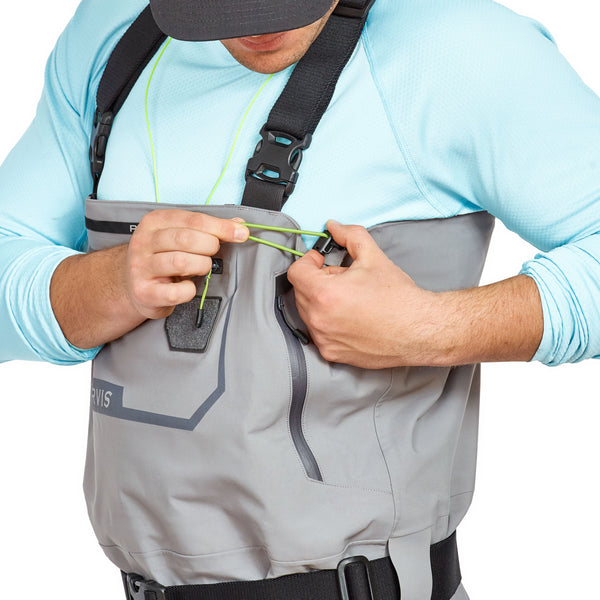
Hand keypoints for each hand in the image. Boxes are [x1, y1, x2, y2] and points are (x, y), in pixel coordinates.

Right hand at [126, 209, 248, 319]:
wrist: (134, 284)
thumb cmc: (162, 257)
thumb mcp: (180, 236)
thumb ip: (209, 228)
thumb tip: (238, 224)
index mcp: (155, 222)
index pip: (193, 219)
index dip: (221, 227)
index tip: (241, 233)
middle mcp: (144, 242)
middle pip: (186, 239)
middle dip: (210, 246)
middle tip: (213, 253)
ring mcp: (141, 267)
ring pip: (181, 262)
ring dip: (201, 265)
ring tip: (201, 267)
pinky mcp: (144, 292)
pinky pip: (176, 292)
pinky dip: (189, 290)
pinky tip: (188, 286)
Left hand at [287, 220, 436, 368]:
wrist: (419, 331)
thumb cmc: (399, 298)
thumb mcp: (373, 256)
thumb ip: (350, 235)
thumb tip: (334, 227)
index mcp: (324, 294)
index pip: (296, 272)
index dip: (308, 261)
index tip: (321, 261)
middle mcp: (319, 319)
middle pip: (301, 291)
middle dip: (317, 280)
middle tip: (342, 279)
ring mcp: (324, 338)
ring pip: (308, 312)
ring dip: (321, 301)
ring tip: (349, 299)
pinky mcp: (331, 353)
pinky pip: (318, 332)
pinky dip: (328, 322)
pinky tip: (351, 317)